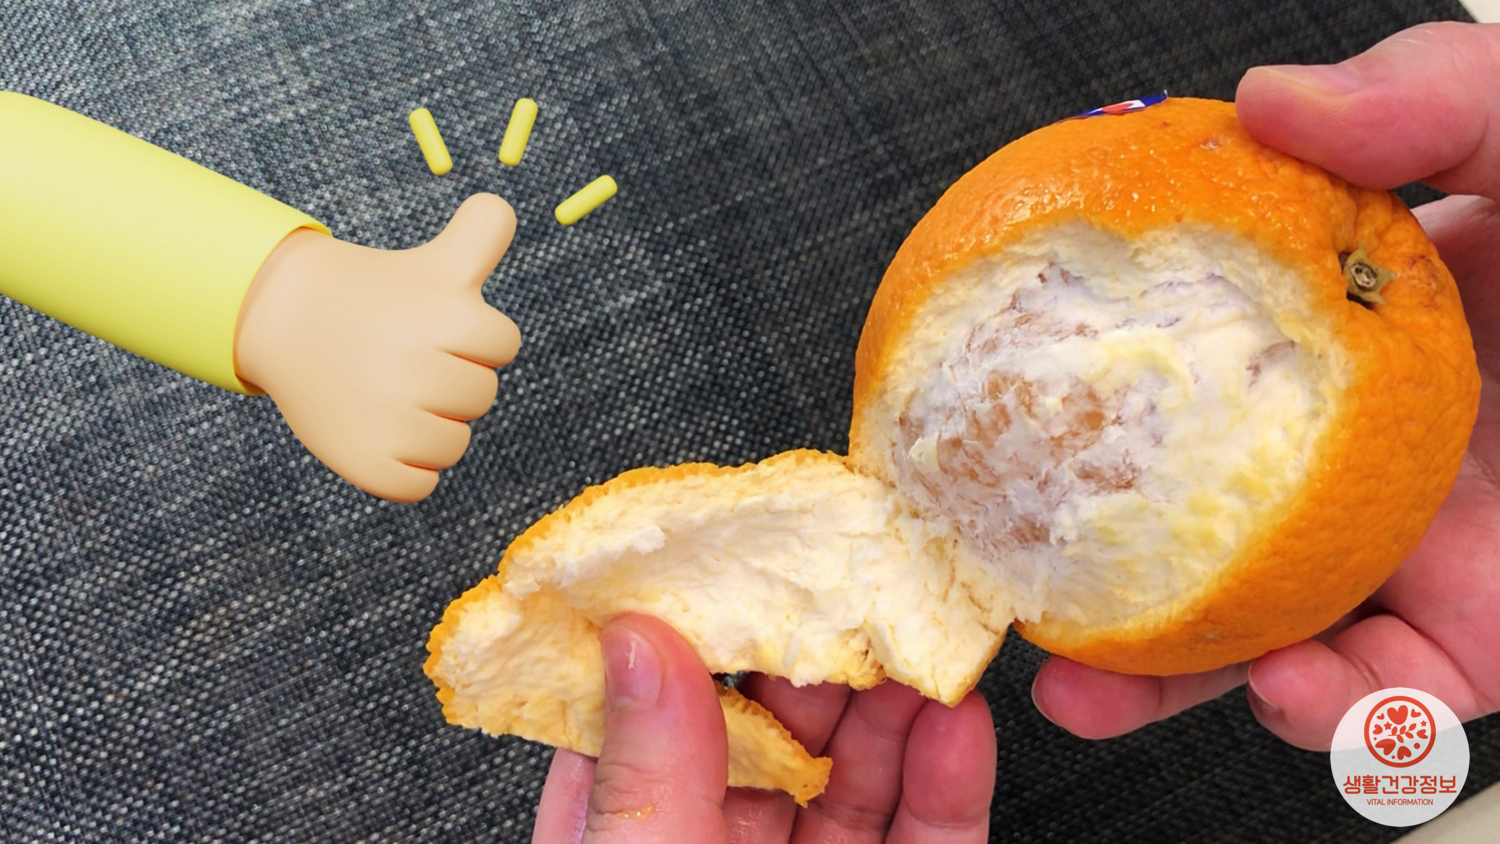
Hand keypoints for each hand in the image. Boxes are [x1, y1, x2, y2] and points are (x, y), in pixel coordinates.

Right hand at [234, 193, 520, 502]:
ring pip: (454, 444)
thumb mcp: (436, 261)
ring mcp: (391, 420)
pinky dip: (406, 467)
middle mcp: (419, 369)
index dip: (474, 334)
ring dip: (432, 423)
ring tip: (389, 391)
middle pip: (480, 396)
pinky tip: (380, 431)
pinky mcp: (367, 463)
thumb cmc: (379, 292)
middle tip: (404, 355)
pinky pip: (420, 485)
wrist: (286, 318)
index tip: (432, 320)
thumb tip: (499, 206)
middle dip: (452, 376)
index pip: (503, 344)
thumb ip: (482, 233)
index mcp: (449, 317)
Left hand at [531, 615, 995, 842]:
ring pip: (858, 778)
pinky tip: (959, 725)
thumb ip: (645, 783)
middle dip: (818, 652)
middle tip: (853, 580)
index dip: (688, 633)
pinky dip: (951, 781)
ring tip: (919, 632)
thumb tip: (636, 642)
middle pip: (772, 734)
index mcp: (628, 839)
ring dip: (895, 703)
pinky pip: (930, 838)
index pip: (648, 715)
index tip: (726, 558)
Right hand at [1030, 21, 1499, 749]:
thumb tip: (1262, 101)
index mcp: (1354, 333)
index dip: (1096, 395)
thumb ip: (1424, 95)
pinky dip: (1331, 717)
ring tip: (1091, 689)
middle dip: (1090, 561)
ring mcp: (1419, 547)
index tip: (1014, 410)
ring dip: (1170, 676)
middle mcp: (1364, 449)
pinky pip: (1388, 698)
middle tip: (1006, 578)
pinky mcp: (1487, 634)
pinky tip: (1294, 693)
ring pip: (1260, 626)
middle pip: (1194, 514)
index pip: (1194, 366)